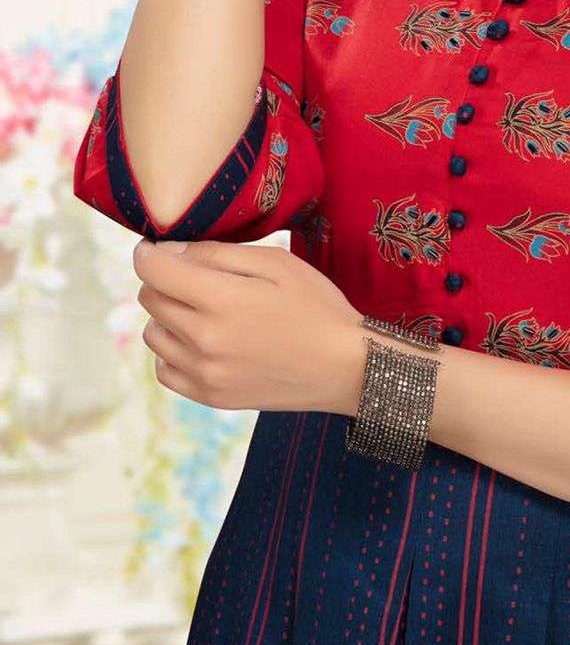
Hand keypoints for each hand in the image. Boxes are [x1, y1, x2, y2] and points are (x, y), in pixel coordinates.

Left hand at [132, 237, 364, 417]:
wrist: (345, 367)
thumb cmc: (316, 306)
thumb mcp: (276, 262)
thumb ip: (218, 254)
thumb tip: (171, 251)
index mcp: (221, 300)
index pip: (153, 271)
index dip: (149, 252)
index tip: (156, 247)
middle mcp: (204, 339)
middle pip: (150, 299)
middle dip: (164, 280)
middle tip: (194, 276)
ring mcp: (204, 373)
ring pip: (153, 334)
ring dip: (167, 316)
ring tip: (202, 310)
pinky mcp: (210, 397)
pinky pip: (164, 369)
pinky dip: (173, 351)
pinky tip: (201, 342)